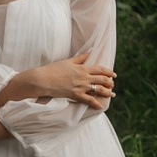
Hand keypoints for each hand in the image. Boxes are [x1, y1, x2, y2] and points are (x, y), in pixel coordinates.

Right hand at [0, 52, 116, 110]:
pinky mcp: (76, 95)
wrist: (42, 80)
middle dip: (110, 83)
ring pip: (99, 90)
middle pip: (102, 80)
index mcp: (83, 68)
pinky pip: (89, 100)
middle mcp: (84, 78)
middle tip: (113, 85)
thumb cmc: (53, 69)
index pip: (100, 70)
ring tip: (112, 94)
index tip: (114, 75)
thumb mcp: (68, 61)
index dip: (109, 72)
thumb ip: (81, 57)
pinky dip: (96, 104)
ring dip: (107, 92)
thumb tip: (91, 49)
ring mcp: (81, 87)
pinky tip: (100, 106)